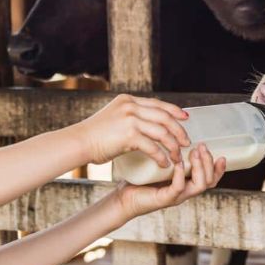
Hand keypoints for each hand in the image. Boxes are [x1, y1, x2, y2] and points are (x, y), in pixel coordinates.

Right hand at [72, 94, 190, 166]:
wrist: (78, 142)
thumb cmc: (93, 135)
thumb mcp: (113, 117)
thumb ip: (128, 117)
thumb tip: (144, 125)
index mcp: (128, 100)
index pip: (157, 103)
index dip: (174, 110)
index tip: (185, 118)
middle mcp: (130, 106)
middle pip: (164, 116)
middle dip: (178, 130)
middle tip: (186, 142)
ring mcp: (130, 119)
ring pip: (162, 132)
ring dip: (173, 146)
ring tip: (177, 156)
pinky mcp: (129, 135)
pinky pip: (153, 146)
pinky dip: (161, 156)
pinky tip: (165, 164)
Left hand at [114, 143, 225, 220]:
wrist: (124, 198)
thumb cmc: (141, 180)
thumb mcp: (160, 164)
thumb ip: (170, 154)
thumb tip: (174, 131)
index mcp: (187, 183)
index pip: (211, 178)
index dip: (218, 168)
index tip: (221, 154)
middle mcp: (185, 191)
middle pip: (209, 181)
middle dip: (209, 162)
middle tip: (202, 147)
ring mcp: (176, 196)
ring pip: (199, 185)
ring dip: (200, 167)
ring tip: (195, 153)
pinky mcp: (164, 199)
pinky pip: (178, 188)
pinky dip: (181, 175)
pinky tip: (178, 164)